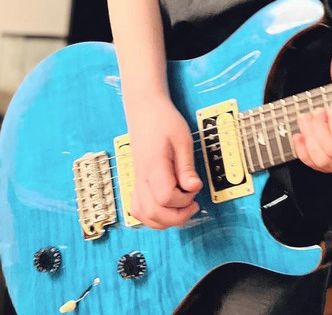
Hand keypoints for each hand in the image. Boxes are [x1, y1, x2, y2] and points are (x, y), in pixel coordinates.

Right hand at [124, 95, 202, 229]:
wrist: (145, 110)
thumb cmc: (164, 121)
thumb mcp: (182, 139)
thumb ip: (187, 167)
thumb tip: (194, 188)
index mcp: (153, 166)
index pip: (165, 198)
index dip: (183, 200)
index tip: (194, 187)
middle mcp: (140, 178)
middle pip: (154, 213)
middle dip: (177, 216)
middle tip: (193, 204)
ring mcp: (136, 182)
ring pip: (144, 216)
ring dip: (165, 220)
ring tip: (182, 207)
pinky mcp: (137, 182)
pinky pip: (138, 209)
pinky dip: (152, 216)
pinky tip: (166, 208)